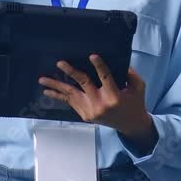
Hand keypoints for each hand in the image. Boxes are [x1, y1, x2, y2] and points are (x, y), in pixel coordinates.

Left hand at [38, 55, 156, 147]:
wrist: (130, 125)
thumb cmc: (135, 103)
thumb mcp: (138, 87)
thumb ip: (130, 74)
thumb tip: (118, 60)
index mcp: (114, 97)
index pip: (105, 77)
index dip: (99, 66)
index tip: (92, 56)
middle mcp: (100, 104)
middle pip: (83, 84)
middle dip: (71, 72)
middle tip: (60, 63)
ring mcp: (90, 111)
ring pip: (71, 95)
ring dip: (55, 86)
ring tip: (42, 80)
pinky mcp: (85, 115)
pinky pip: (70, 102)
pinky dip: (59, 96)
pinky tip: (48, 91)